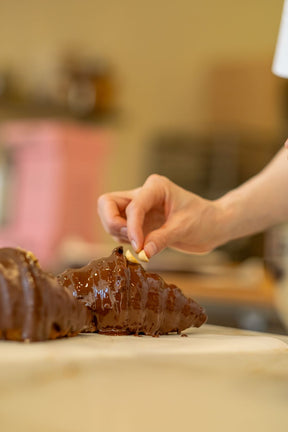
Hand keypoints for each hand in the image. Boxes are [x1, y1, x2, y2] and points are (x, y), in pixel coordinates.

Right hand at [97, 174, 224, 257]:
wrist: (213, 226)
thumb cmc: (204, 220)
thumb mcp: (185, 228)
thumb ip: (162, 239)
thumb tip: (142, 253)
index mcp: (155, 188)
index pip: (133, 206)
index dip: (131, 227)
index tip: (138, 246)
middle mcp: (142, 194)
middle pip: (107, 203)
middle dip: (112, 223)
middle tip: (130, 240)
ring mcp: (139, 208)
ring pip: (110, 217)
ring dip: (118, 234)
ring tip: (141, 245)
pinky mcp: (139, 222)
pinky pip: (120, 230)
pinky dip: (124, 240)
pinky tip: (142, 247)